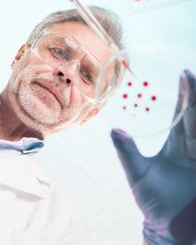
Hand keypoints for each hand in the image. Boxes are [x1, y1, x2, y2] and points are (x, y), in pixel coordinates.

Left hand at [111, 70, 195, 244]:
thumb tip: (113, 131)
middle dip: (195, 95)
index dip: (185, 96)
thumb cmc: (154, 202)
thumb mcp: (138, 174)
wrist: (170, 227)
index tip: (184, 75)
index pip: (182, 115)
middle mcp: (192, 145)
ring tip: (195, 83)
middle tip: (190, 74)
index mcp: (177, 144)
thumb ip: (127, 153)